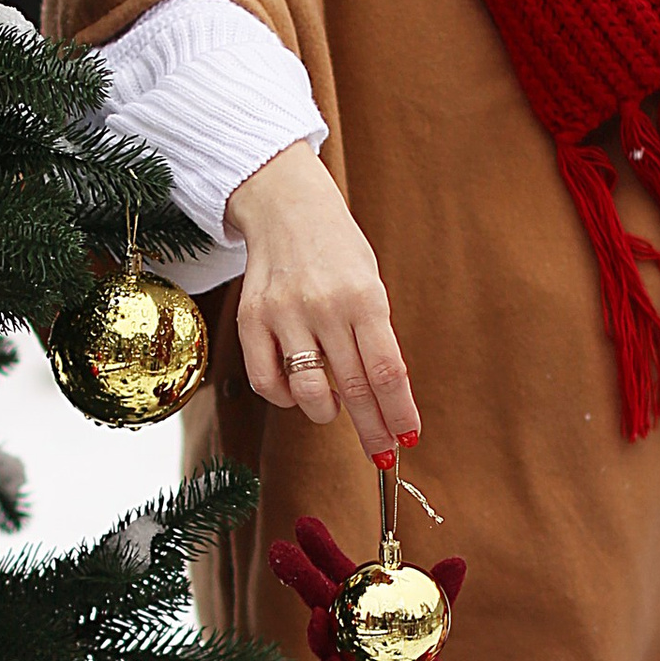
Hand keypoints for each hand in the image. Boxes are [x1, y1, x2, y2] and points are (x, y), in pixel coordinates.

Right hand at [225, 144, 420, 460]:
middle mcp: (324, 307)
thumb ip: (375, 337)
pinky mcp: (250, 319)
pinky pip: (267, 382)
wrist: (286, 207)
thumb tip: (384, 401)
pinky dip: (287, 398)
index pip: (387, 372)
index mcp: (364, 297)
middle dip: (373, 429)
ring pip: (308, 392)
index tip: (409, 437)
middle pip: (354, 389)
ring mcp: (284, 314)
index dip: (399, 412)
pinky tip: (298, 390)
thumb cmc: (338, 251)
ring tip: (334, 409)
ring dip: (326, 413)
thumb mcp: (370, 284)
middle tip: (382, 453)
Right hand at [267, 514, 466, 660]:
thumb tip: (458, 562)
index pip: (333, 568)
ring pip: (319, 637)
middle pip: (313, 595)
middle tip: (277, 551)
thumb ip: (441, 589)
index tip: (303, 523)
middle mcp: (339, 622)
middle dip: (296, 573)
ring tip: (316, 613)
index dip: (318, 547)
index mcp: (357, 599)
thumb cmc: (413, 646)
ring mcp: (336, 653)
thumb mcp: (431, 615)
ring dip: (314, 626)